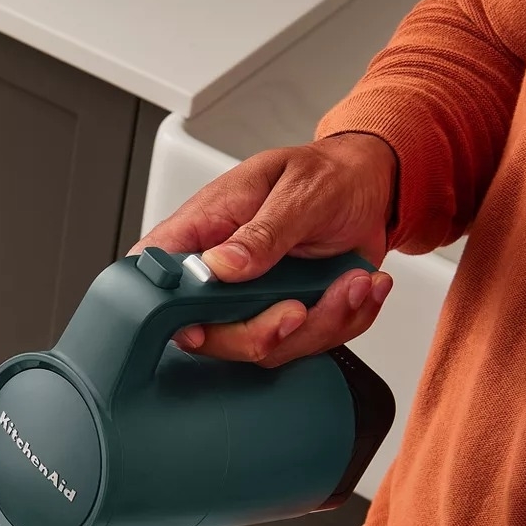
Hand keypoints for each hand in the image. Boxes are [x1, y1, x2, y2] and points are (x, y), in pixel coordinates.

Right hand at [131, 133, 397, 365]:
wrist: (370, 188)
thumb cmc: (326, 176)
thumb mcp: (298, 190)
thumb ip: (262, 232)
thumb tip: (221, 265)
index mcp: (203, 230)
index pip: (155, 275)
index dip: (165, 311)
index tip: (199, 325)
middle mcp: (220, 275)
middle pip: (208, 334)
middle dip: (259, 334)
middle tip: (298, 309)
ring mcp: (252, 302)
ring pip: (263, 349)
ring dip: (319, 324)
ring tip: (353, 281)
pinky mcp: (285, 318)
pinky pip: (306, 346)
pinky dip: (343, 322)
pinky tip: (359, 288)